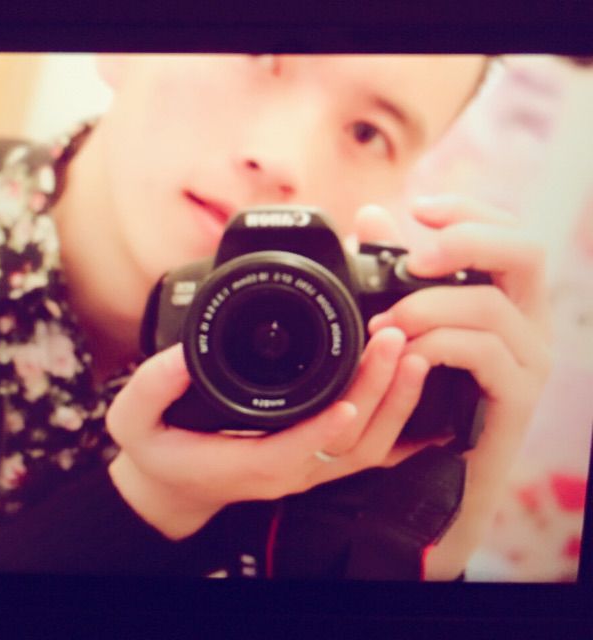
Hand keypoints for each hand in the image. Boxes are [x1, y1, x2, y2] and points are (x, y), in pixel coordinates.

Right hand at [106, 330, 429, 540]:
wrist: (174, 482)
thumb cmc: (159, 451)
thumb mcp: (134, 419)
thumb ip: (152, 388)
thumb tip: (183, 354)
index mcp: (248, 462)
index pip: (296, 450)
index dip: (325, 428)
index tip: (351, 396)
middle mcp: (289, 467)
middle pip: (348, 444)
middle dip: (376, 395)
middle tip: (393, 343)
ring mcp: (309, 464)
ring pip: (368, 446)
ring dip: (394, 404)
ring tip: (410, 356)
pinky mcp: (317, 454)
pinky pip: (370, 446)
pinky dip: (398, 421)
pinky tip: (416, 392)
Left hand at [367, 194, 552, 579]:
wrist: (436, 469)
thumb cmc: (422, 391)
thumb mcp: (407, 322)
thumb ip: (394, 271)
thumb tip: (372, 215)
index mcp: (507, 296)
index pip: (508, 231)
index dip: (469, 209)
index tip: (419, 208)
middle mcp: (529, 321)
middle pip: (526, 251)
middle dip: (466, 241)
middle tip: (414, 258)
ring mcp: (530, 359)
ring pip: (488, 305)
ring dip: (425, 307)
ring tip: (382, 326)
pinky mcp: (518, 394)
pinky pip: (480, 351)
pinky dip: (434, 344)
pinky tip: (405, 354)